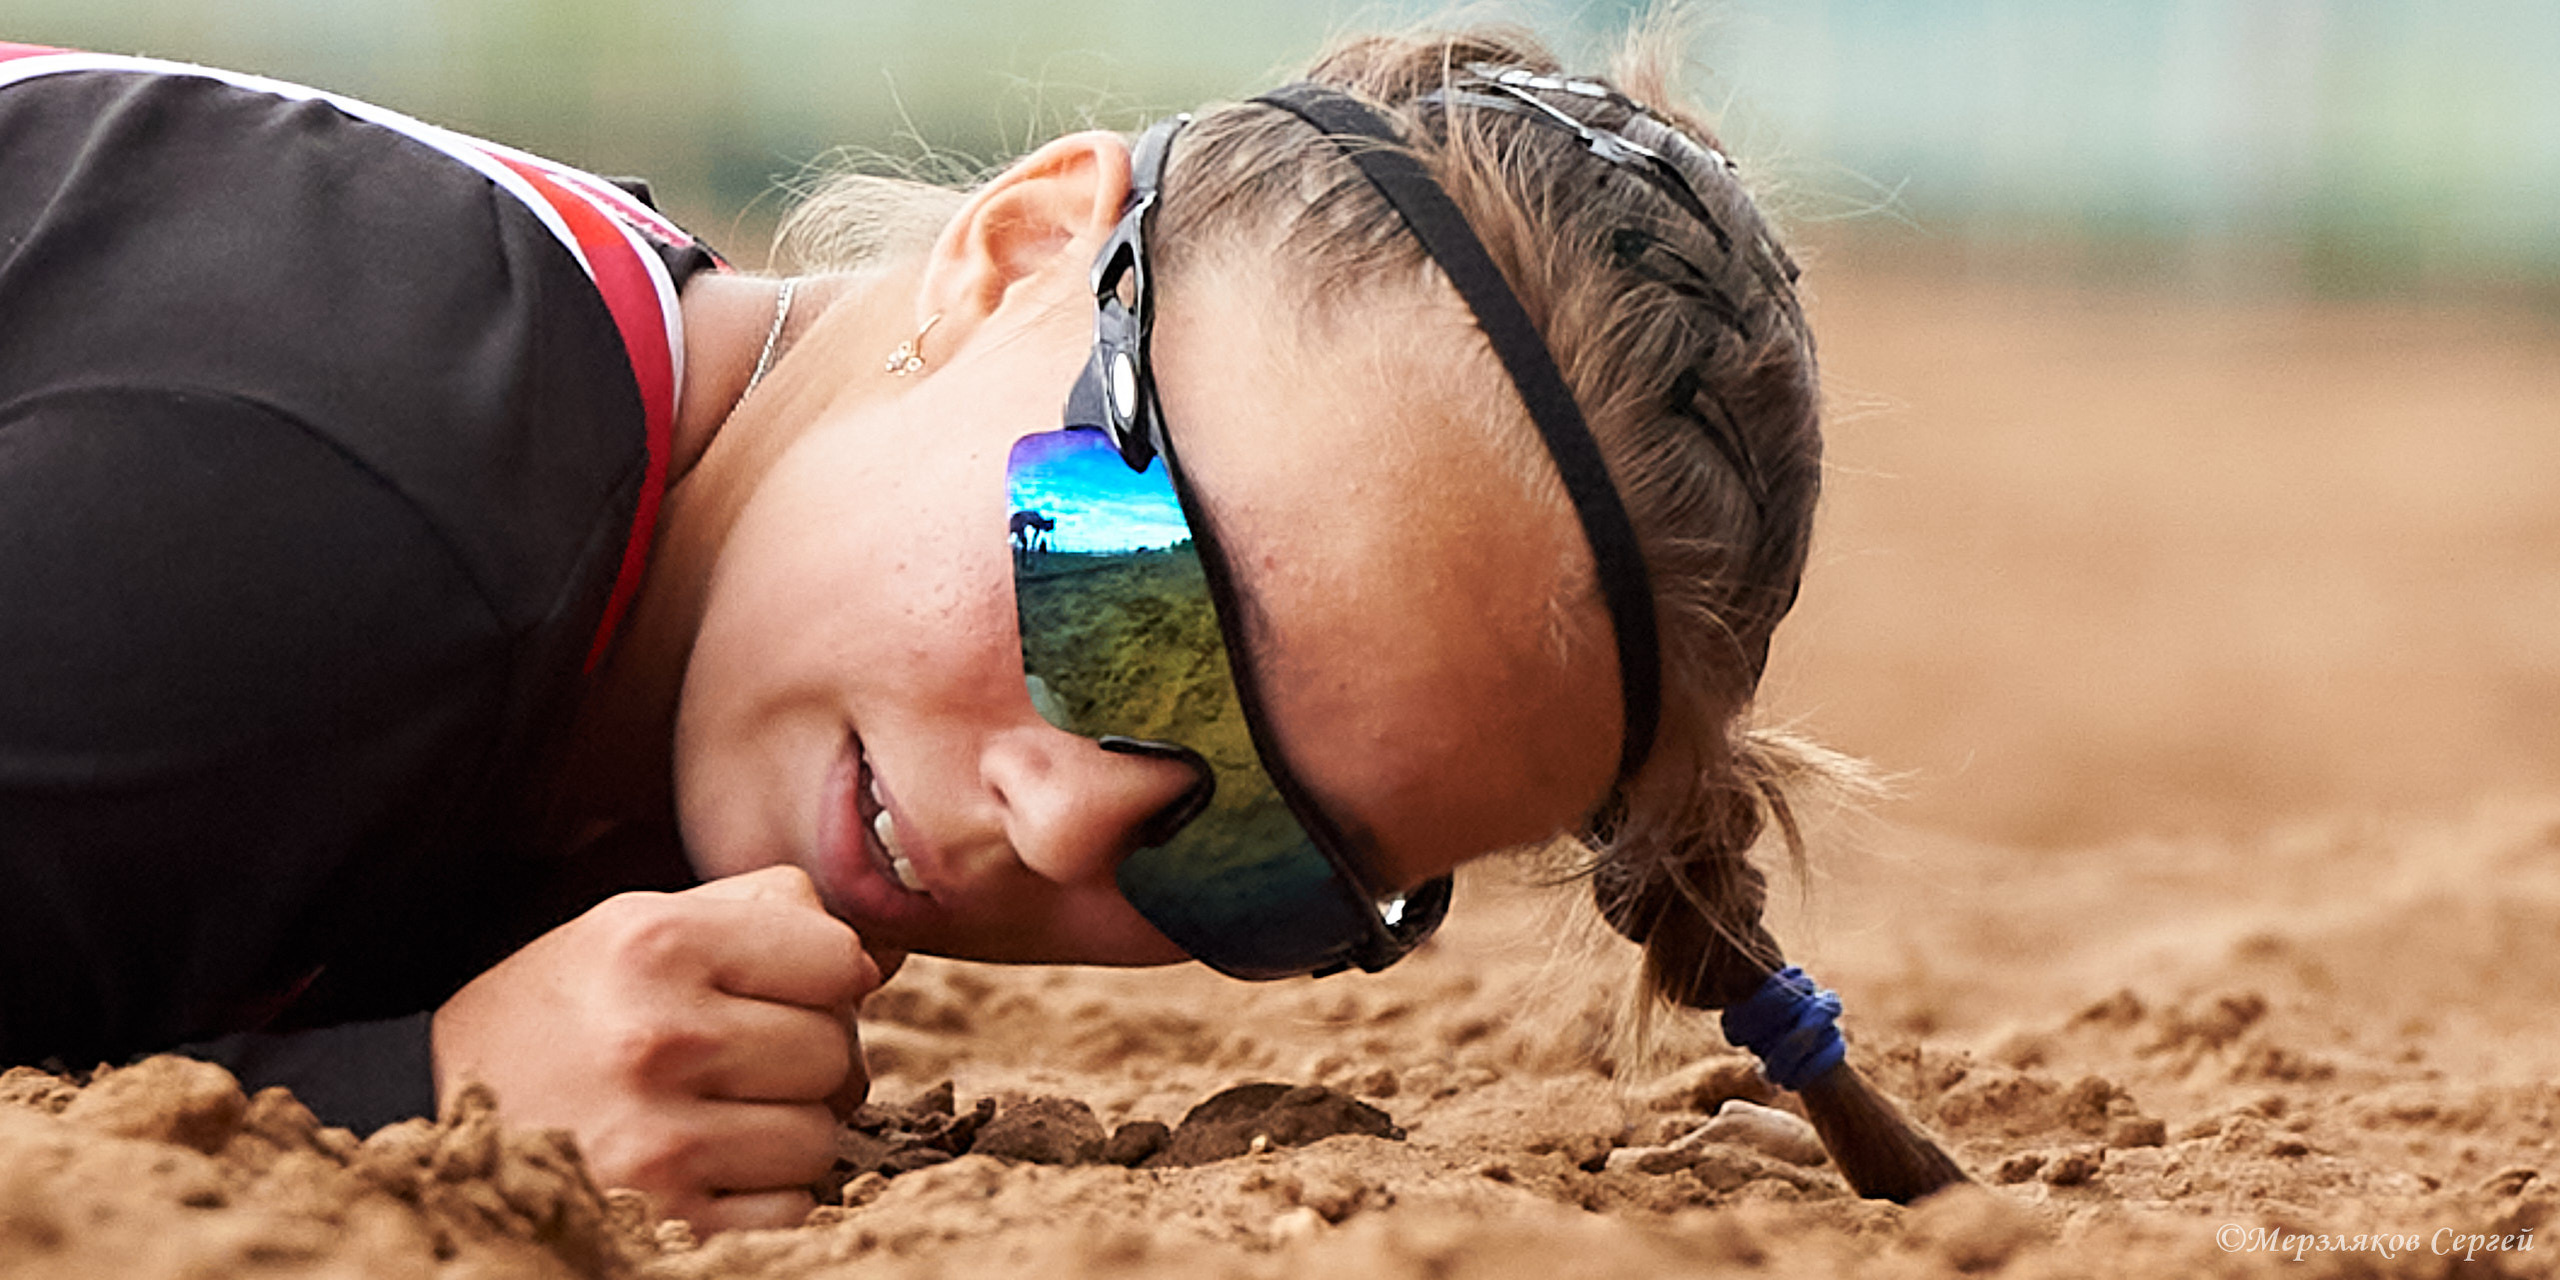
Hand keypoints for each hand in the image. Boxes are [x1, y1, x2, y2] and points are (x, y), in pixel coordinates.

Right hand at [431, 865, 881, 1230]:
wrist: (434, 1104)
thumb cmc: (573, 1006)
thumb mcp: (645, 924)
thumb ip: (770, 915)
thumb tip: (883, 955)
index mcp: (654, 942)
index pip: (839, 957)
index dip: (824, 973)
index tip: (782, 985)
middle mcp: (656, 1038)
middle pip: (836, 1049)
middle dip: (807, 1055)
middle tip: (742, 1057)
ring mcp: (657, 1140)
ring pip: (821, 1135)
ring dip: (787, 1128)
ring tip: (716, 1111)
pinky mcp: (663, 1218)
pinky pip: (791, 1207)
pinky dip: (765, 1193)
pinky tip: (705, 1163)